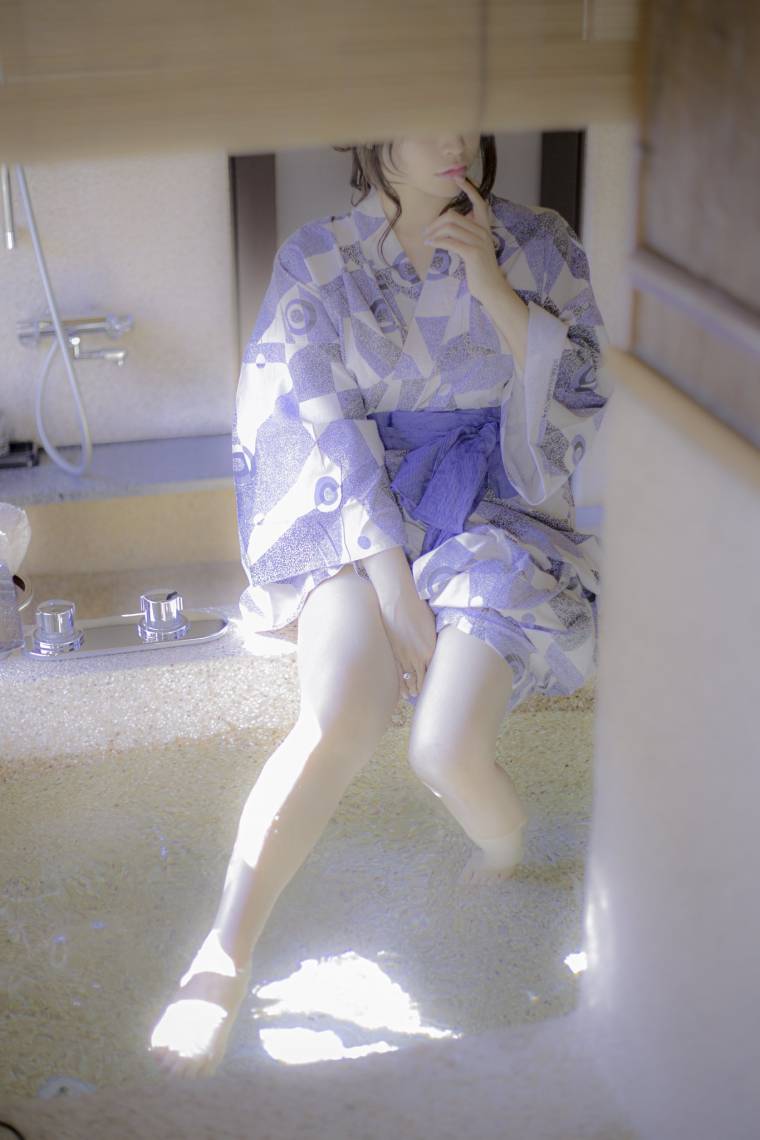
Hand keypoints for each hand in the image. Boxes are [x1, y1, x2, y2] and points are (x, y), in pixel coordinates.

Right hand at [377, 587, 436, 699]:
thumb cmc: (417, 607)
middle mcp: (420, 656)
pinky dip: (402, 684)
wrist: (399, 601)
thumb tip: (434, 642)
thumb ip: (433, 637)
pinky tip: (403, 692)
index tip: (439, 687)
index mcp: (432, 648)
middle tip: (426, 696)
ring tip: (414, 695)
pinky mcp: (394, 653)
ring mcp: (405, 656)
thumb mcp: (431, 623)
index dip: (437, 680)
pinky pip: (399, 674)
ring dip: (413, 689)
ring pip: (411, 679)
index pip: (436, 670)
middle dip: (425, 688)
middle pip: (424, 678)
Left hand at [422, 174, 505, 304]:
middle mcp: (483, 231)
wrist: (491, 288)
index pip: (479, 202)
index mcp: (485, 228)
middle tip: (427, 231)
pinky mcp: (472, 253)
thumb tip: (451, 224)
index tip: (457, 178)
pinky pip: (450, 241)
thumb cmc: (481, 269)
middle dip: (436, 222)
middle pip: (454, 216)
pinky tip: (431, 244)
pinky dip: (437, 241)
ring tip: (427, 239)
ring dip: (434, 232)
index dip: (468, 188)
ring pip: (450, 227)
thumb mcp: (475, 247)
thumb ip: (468, 234)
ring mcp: (479, 242)